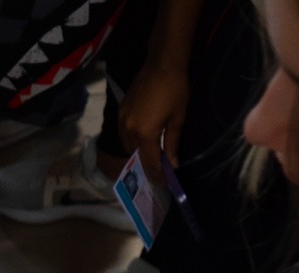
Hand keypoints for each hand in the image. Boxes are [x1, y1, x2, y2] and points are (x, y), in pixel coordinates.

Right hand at [119, 59, 190, 179]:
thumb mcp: (178, 118)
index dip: (157, 174)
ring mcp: (121, 120)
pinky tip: (141, 140)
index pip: (149, 161)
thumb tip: (173, 164)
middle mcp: (129, 130)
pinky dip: (132, 141)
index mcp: (145, 133)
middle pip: (136, 155)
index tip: (163, 183)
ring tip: (150, 157)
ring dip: (138, 153)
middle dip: (147, 165)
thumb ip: (172, 143)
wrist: (162, 63)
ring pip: (128, 145)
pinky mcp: (120, 112)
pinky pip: (123, 133)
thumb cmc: (175, 89)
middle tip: (159, 172)